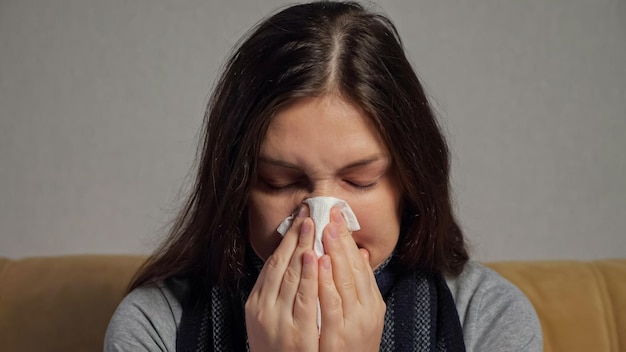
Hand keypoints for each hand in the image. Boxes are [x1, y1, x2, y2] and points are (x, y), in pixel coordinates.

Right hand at [245, 205, 319, 351]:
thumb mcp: (270, 318)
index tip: (299, 219)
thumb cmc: (278, 348)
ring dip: (302, 248)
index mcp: (257, 302)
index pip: (273, 263)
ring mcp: (278, 321)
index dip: (287, 239)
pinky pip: (304, 299)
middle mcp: (264, 308)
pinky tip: (316, 257)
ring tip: (312, 225)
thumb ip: (280, 293)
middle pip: (282, 264)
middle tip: (309, 212)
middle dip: (296, 236)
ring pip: (292, 277)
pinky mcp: (295, 333)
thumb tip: (298, 263)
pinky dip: (310, 276)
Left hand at [318, 207, 385, 351]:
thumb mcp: (364, 314)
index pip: (359, 265)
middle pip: (352, 268)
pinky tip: (317, 262)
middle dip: (340, 239)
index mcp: (372, 303)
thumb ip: (361, 285)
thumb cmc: (352, 345)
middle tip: (329, 214)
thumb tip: (359, 254)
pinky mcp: (336, 338)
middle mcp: (366, 311)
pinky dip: (324, 281)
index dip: (347, 239)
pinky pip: (329, 304)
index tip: (336, 217)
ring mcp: (352, 325)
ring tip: (324, 230)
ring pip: (343, 282)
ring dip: (333, 253)